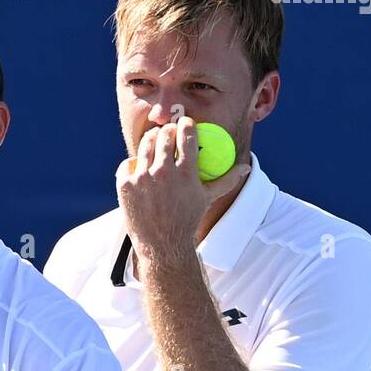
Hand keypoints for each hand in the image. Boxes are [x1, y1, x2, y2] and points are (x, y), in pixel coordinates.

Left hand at [116, 118, 249, 267]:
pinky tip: (139, 168)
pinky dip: (134, 164)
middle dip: (168, 130)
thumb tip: (245, 167)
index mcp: (186, 172)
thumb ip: (226, 180)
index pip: (186, 133)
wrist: (163, 245)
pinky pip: (128, 163)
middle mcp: (163, 172)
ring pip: (146, 144)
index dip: (185, 124)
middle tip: (168, 133)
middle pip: (165, 134)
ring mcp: (143, 178)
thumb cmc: (187, 220)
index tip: (184, 124)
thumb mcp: (207, 199)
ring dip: (151, 140)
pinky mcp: (126, 185)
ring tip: (154, 143)